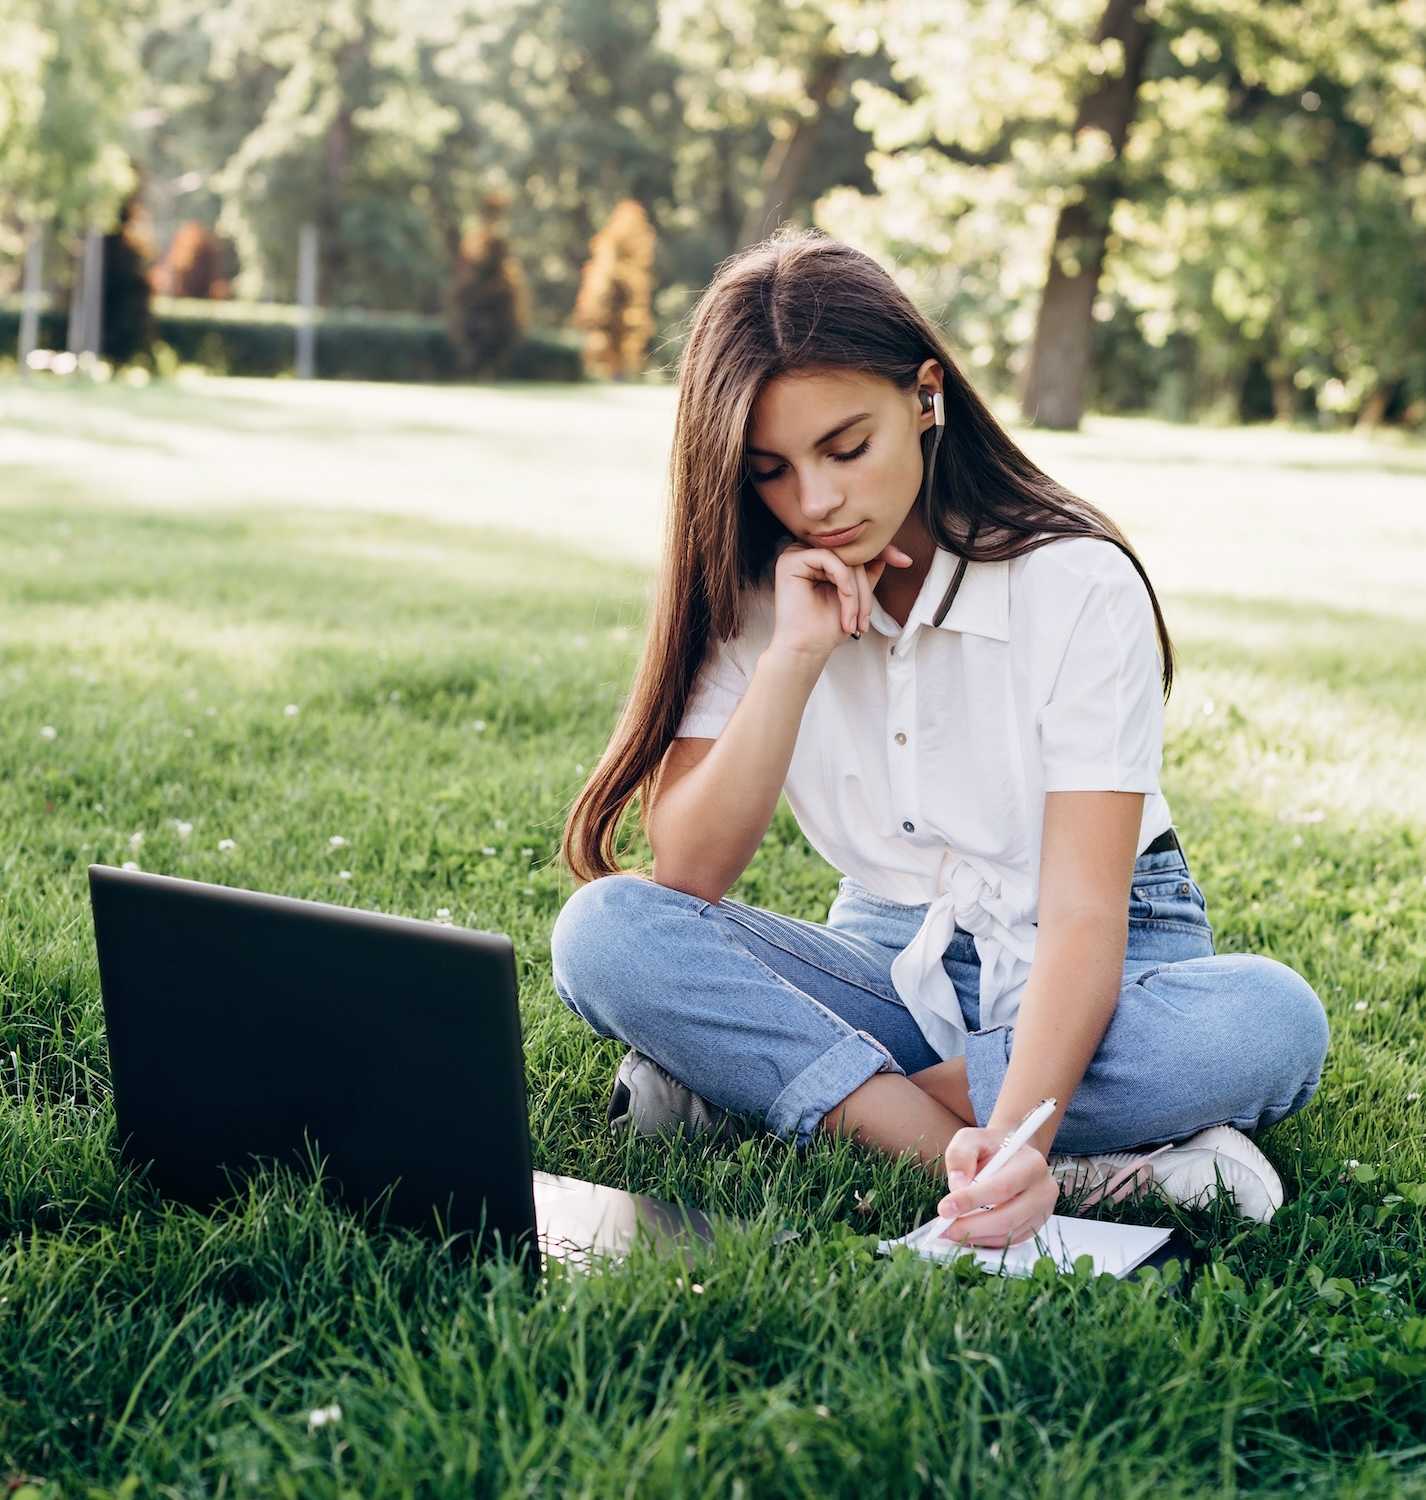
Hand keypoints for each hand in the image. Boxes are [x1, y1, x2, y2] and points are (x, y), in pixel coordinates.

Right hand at [769, 538, 914, 660]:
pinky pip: (832, 560)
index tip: (905, 560)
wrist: (806, 650)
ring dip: (857, 593)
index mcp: (817, 560)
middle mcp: (804, 552)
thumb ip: (866, 575)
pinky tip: (845, 606)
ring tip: (855, 621)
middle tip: (865, 620)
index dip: (881, 552)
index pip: (852, 550)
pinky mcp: (791, 560)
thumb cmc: (825, 628)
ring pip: (844, 559)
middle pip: (851, 555)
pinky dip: (845, 585)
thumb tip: (885, 556)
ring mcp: (795, 553)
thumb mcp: (855, 598)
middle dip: (866, 588)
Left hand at [935, 1126, 1059, 1248]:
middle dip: (971, 1226)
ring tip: (950, 1231)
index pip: (1001, 1187)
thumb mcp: (971, 1139)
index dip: (971, 1201)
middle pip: (1007, 1217)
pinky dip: (985, 1240)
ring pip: (1008, 1234)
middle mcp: (1044, 1189)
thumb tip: (957, 1186)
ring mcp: (1043, 1211)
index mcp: (1032, 1164)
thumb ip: (961, 1156)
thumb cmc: (989, 1147)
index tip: (944, 1209)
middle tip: (943, 1228)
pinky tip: (966, 1233)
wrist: (1011, 1155)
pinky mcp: (1036, 1226)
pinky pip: (1009, 1241)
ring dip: (976, 1236)